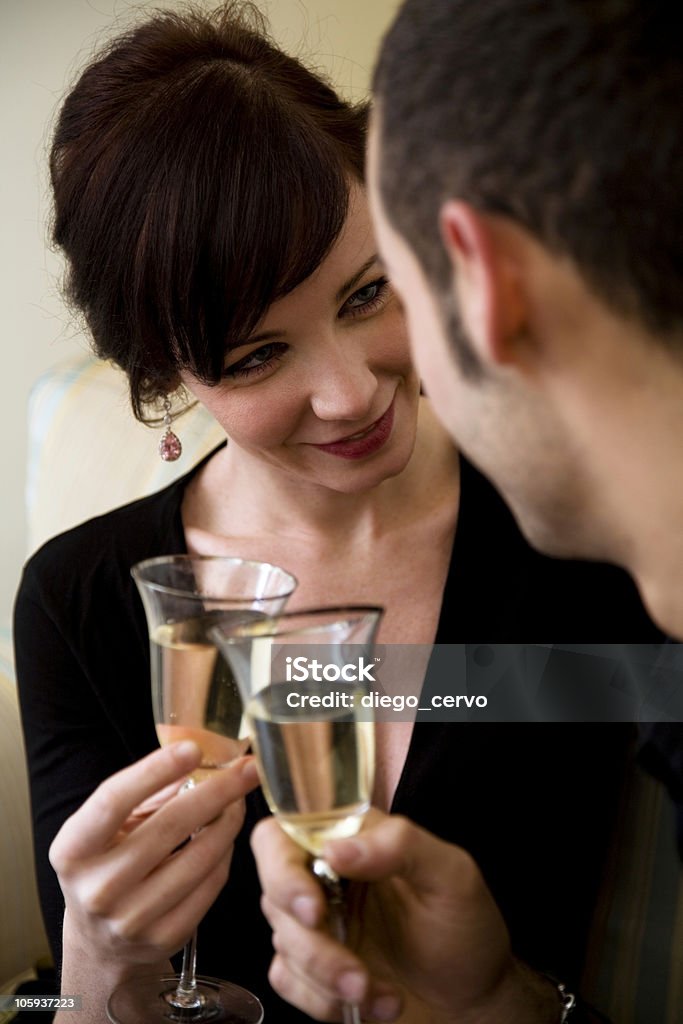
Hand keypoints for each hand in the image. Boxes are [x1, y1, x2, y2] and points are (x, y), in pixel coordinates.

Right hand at [50, 742, 257, 979]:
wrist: (100, 941)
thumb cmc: (109, 864)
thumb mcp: (113, 826)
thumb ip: (152, 792)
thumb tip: (203, 760)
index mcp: (73, 850)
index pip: (113, 801)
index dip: (155, 770)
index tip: (193, 748)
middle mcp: (97, 887)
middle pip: (169, 826)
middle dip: (217, 791)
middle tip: (246, 769)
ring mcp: (131, 919)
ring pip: (199, 858)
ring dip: (229, 822)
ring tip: (239, 801)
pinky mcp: (164, 938)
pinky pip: (210, 886)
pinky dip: (226, 854)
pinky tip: (228, 837)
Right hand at [252, 810, 558, 1022]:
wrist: (473, 999)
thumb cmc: (466, 927)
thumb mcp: (451, 874)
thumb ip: (400, 844)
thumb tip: (336, 846)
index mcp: (351, 839)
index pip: (285, 834)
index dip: (281, 867)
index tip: (313, 907)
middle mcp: (325, 875)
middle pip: (274, 893)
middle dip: (311, 943)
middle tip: (354, 970)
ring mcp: (317, 923)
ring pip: (282, 942)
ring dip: (327, 976)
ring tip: (374, 989)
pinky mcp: (312, 968)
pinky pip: (287, 980)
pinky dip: (325, 1000)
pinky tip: (373, 999)